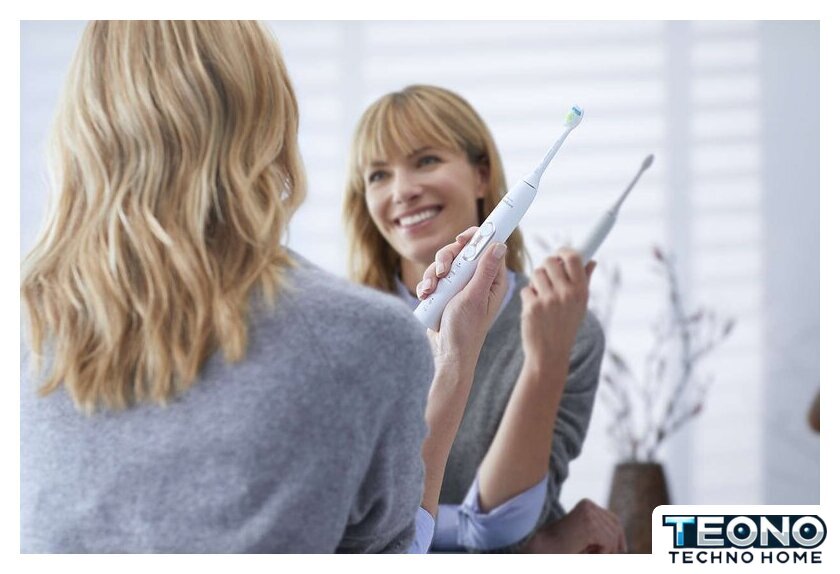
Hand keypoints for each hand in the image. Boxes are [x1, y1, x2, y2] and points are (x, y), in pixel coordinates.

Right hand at [417, 227, 507, 372]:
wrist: (447, 352)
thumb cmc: (467, 330)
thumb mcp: (475, 297)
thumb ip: (485, 270)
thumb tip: (499, 244)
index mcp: (492, 280)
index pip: (488, 248)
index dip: (476, 238)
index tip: (462, 239)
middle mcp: (477, 279)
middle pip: (462, 251)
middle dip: (447, 259)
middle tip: (443, 271)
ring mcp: (460, 285)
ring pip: (444, 263)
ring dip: (433, 274)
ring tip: (430, 290)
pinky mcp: (445, 291)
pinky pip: (434, 277)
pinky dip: (427, 284)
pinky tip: (425, 296)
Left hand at [521, 249, 594, 374]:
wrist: (550, 353)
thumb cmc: (566, 326)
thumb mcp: (580, 305)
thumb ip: (584, 281)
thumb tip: (591, 261)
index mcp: (581, 291)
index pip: (573, 257)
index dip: (563, 251)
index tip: (559, 253)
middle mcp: (566, 293)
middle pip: (550, 261)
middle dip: (545, 266)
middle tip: (546, 277)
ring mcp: (549, 300)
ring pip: (535, 274)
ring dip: (535, 282)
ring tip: (541, 297)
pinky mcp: (532, 307)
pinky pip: (525, 289)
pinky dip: (528, 297)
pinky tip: (534, 309)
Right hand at [523, 499, 626, 553]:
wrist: (543, 549)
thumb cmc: (562, 546)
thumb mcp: (587, 538)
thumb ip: (601, 535)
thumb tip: (623, 547)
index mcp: (587, 505)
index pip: (613, 519)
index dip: (619, 536)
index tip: (621, 551)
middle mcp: (589, 505)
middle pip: (616, 526)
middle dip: (616, 544)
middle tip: (608, 556)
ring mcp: (589, 513)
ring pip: (613, 536)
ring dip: (606, 551)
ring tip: (589, 554)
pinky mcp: (589, 524)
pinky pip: (608, 542)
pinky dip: (602, 553)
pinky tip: (587, 553)